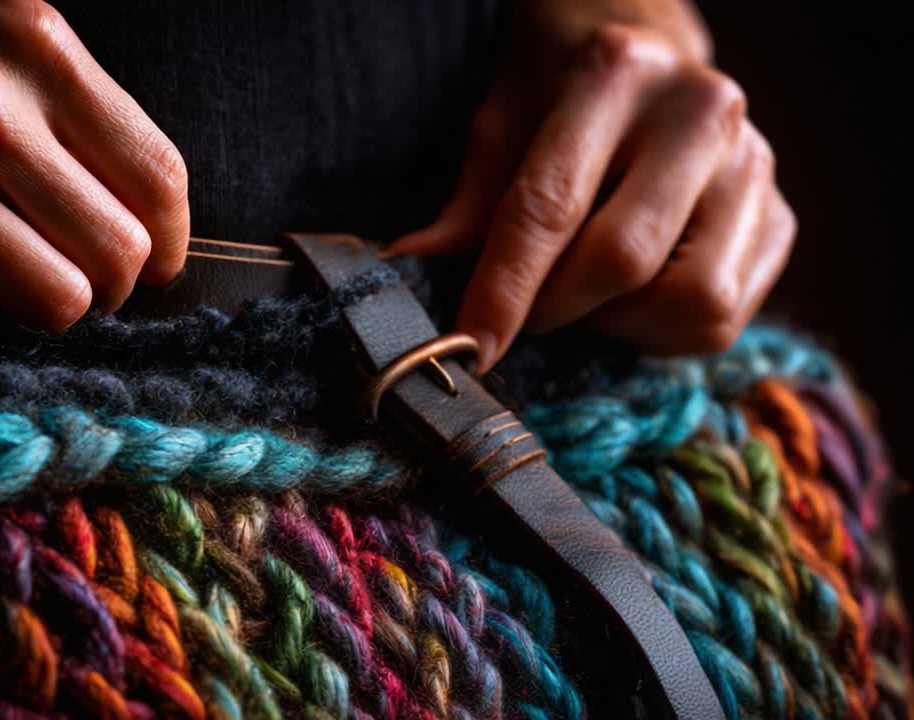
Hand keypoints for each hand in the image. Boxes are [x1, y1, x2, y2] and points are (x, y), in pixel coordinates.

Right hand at [0, 0, 188, 348]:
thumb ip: (56, 96)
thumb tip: (132, 200)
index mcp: (33, 44)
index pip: (159, 176)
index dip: (167, 244)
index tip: (150, 268)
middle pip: (119, 254)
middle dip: (107, 289)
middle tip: (69, 283)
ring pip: (54, 301)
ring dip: (38, 313)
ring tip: (5, 291)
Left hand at [388, 0, 793, 371]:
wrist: (651, 56)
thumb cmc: (560, 94)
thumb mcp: (501, 127)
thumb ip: (468, 207)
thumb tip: (410, 270)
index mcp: (617, 75)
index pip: (550, 206)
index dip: (504, 288)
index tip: (471, 345)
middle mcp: (702, 111)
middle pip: (622, 259)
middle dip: (557, 308)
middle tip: (530, 309)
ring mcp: (756, 164)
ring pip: (688, 300)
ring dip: (620, 321)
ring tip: (592, 290)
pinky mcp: (783, 216)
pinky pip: (724, 316)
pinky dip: (664, 329)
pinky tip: (638, 293)